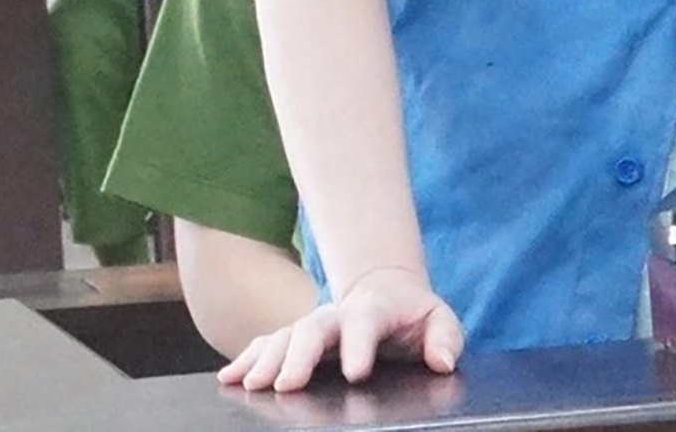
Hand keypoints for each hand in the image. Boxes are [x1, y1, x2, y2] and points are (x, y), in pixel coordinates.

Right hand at [217, 264, 462, 391]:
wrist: (386, 291)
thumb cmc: (414, 315)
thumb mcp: (439, 319)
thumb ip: (445, 337)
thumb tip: (442, 361)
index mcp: (373, 311)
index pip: (365, 324)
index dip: (359, 347)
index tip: (356, 373)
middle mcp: (336, 315)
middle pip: (312, 330)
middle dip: (297, 357)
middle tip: (286, 384)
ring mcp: (313, 325)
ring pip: (284, 336)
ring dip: (265, 359)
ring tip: (251, 384)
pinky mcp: (297, 337)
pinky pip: (268, 344)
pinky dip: (247, 358)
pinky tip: (230, 378)